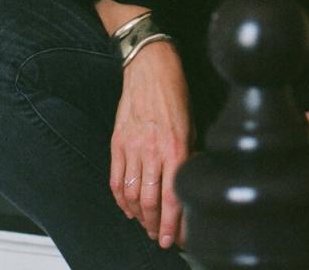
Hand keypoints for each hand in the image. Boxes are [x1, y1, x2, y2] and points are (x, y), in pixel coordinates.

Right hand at [109, 40, 192, 249]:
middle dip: (154, 225)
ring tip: (145, 224)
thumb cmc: (174, 93)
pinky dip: (120, 199)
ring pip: (132, 195)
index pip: (172, 198)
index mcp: (175, 148)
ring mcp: (132, 147)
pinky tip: (127, 206)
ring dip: (138, 216)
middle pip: (150, 202)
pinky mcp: (117, 143)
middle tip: (159, 237)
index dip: (172, 225)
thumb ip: (188, 156)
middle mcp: (153, 151)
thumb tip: (187, 183)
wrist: (150, 68)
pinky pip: (116, 179)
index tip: (172, 239)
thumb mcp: (191, 125)